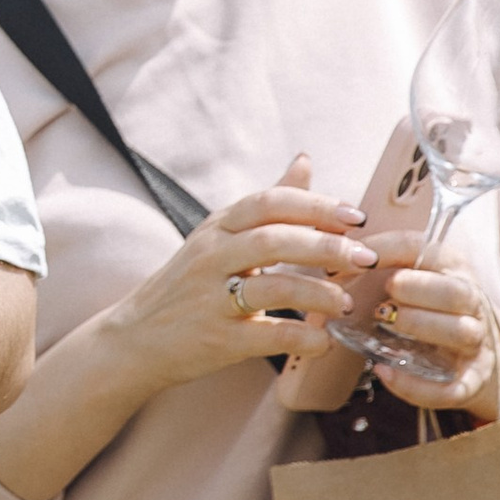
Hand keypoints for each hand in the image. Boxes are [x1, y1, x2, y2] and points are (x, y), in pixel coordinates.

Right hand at [105, 155, 377, 403]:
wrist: (134, 338)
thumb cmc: (188, 286)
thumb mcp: (219, 236)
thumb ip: (267, 203)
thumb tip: (304, 160)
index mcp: (218, 227)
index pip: (269, 203)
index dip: (316, 206)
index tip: (356, 218)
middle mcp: (211, 256)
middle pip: (274, 239)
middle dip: (326, 246)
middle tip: (365, 258)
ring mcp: (211, 298)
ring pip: (274, 286)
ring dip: (318, 292)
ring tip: (346, 301)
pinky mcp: (217, 340)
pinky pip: (268, 336)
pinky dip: (302, 337)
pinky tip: (324, 340)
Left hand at [359, 242, 499, 419]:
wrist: (481, 357)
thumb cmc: (431, 311)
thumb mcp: (415, 282)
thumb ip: (380, 269)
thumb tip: (328, 263)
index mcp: (452, 270)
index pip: (424, 250)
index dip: (387, 249)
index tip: (353, 258)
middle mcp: (471, 304)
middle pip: (456, 291)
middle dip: (418, 288)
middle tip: (385, 294)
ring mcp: (476, 345)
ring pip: (462, 332)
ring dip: (423, 326)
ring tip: (386, 325)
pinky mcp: (471, 382)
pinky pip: (451, 388)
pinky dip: (417, 385)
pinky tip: (384, 373)